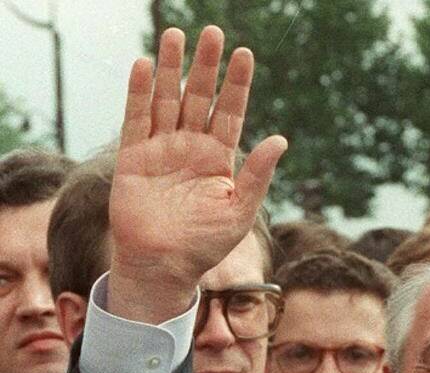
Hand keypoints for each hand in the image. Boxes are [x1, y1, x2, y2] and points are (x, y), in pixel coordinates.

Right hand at [109, 25, 285, 322]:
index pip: (231, 112)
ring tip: (176, 35)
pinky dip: (140, 93)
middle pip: (199, 97)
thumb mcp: (240, 210)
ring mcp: (161, 149)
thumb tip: (281, 140)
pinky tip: (146, 66)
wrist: (164, 266)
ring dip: (172, 69)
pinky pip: (136, 119)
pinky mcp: (133, 158)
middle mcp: (191, 147)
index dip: (237, 84)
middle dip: (205, 66)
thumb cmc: (206, 244)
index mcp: (220, 159)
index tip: (244, 54)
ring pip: (167, 100)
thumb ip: (258, 175)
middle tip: (212, 32)